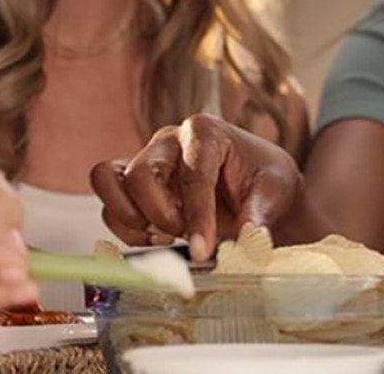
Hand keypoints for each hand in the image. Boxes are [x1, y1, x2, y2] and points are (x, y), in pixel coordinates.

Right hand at [91, 113, 301, 260]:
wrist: (258, 186)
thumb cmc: (266, 181)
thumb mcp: (274, 191)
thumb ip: (259, 214)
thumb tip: (250, 239)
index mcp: (206, 132)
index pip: (193, 176)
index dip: (197, 217)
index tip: (203, 251)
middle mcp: (169, 140)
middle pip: (140, 175)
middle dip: (161, 216)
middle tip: (184, 236)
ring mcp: (148, 158)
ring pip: (109, 181)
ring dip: (131, 219)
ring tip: (165, 236)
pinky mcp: (134, 182)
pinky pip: (108, 202)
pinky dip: (124, 228)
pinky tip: (156, 239)